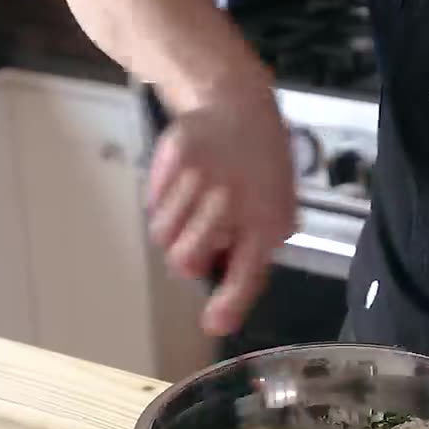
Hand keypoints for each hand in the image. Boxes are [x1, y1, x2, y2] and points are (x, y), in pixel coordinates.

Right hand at [147, 82, 295, 335]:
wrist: (239, 105)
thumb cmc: (259, 168)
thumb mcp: (275, 211)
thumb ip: (252, 256)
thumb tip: (222, 313)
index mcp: (267, 219)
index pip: (247, 271)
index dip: (229, 303)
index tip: (213, 323)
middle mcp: (235, 200)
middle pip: (185, 260)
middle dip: (188, 258)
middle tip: (199, 241)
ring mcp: (203, 176)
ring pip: (162, 234)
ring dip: (174, 230)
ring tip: (194, 208)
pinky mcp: (177, 156)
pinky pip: (153, 203)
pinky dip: (163, 202)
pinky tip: (185, 184)